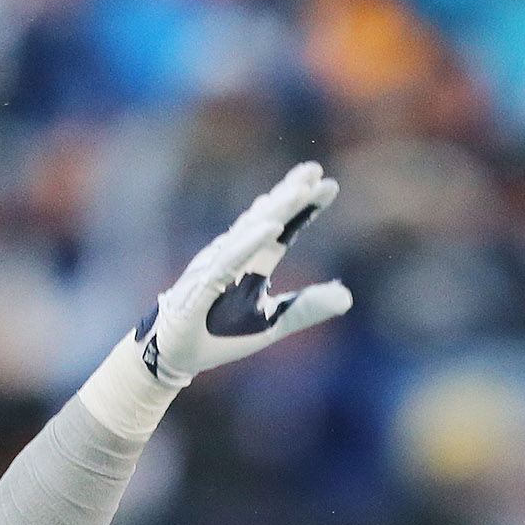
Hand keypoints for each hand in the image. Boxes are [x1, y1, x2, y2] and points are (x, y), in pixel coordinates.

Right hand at [131, 162, 351, 388]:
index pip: (283, 228)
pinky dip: (251, 242)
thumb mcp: (273, 322)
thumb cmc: (220, 334)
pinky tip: (272, 227)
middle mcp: (234, 255)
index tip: (329, 185)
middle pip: (267, 218)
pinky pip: (230, 259)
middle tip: (315, 169)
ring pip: (249, 231)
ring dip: (274, 209)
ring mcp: (217, 266)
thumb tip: (347, 297)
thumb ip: (306, 307)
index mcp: (253, 262)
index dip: (304, 207)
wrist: (177, 355)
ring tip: (299, 189)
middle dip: (290, 194)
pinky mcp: (203, 284)